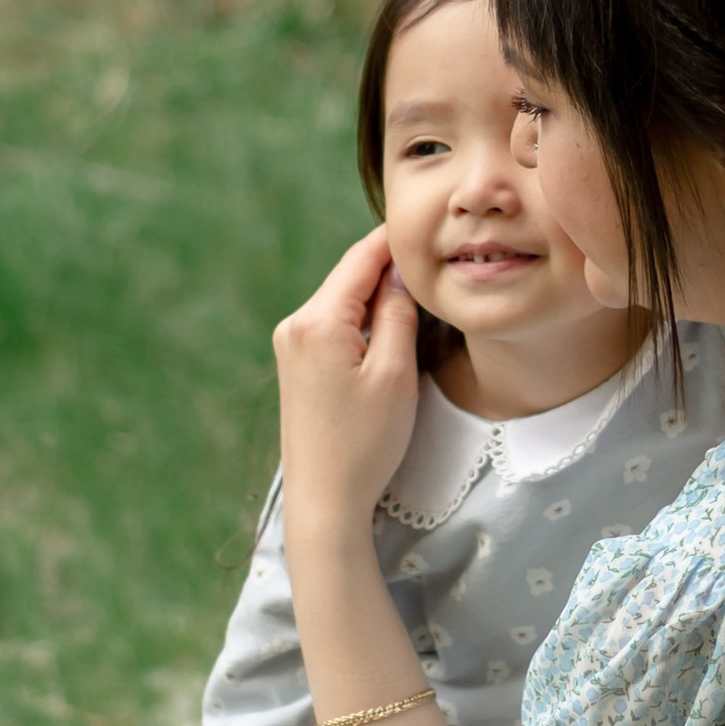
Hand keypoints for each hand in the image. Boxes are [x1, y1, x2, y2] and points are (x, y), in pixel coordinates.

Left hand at [274, 222, 423, 544]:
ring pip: (342, 299)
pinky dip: (361, 317)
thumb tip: (400, 272)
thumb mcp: (395, 373)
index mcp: (318, 321)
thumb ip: (398, 313)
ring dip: (376, 293)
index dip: (396, 240)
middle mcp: (295, 324)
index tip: (431, 227)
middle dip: (388, 266)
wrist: (324, 499)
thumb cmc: (365, 442)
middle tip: (434, 258)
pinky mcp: (294, 363)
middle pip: (349, 275)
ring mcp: (290, 344)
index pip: (361, 258)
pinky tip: (389, 324)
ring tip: (418, 291)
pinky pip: (333, 323)